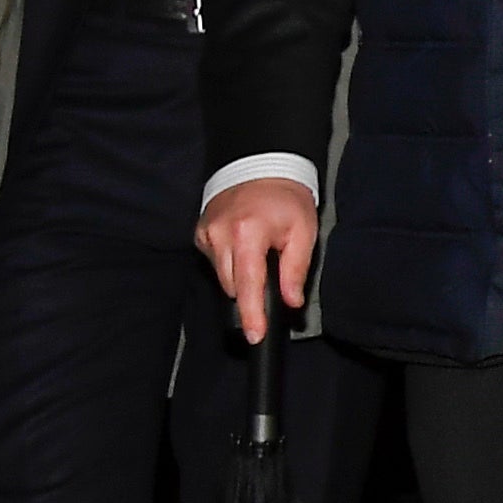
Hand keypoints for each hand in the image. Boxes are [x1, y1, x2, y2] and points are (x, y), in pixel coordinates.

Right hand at [197, 174, 318, 337]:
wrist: (260, 167)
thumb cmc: (286, 199)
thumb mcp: (303, 232)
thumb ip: (295, 269)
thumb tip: (292, 301)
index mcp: (247, 234)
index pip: (247, 284)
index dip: (252, 313)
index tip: (255, 335)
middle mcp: (220, 235)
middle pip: (232, 285)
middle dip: (251, 290)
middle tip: (271, 271)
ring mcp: (206, 234)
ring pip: (222, 276)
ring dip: (241, 275)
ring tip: (259, 252)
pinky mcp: (199, 233)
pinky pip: (215, 261)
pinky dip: (230, 261)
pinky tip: (243, 245)